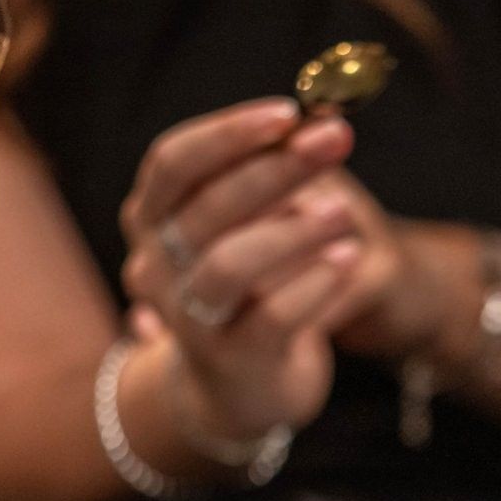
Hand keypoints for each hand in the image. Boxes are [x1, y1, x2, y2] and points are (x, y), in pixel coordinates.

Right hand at [119, 98, 367, 438]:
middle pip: (207, 208)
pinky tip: (347, 259)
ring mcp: (189, 320)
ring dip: (292, 230)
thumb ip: (278, 174)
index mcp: (153, 218)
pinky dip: (311, 283)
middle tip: (335, 139)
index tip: (289, 112)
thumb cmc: (250, 286)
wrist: (239, 389)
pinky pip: (268, 318)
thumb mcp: (253, 224)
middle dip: (276, 168)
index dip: (227, 133)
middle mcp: (157, 267)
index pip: (173, 163)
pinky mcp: (232, 361)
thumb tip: (328, 122)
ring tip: (345, 211)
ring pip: (228, 265)